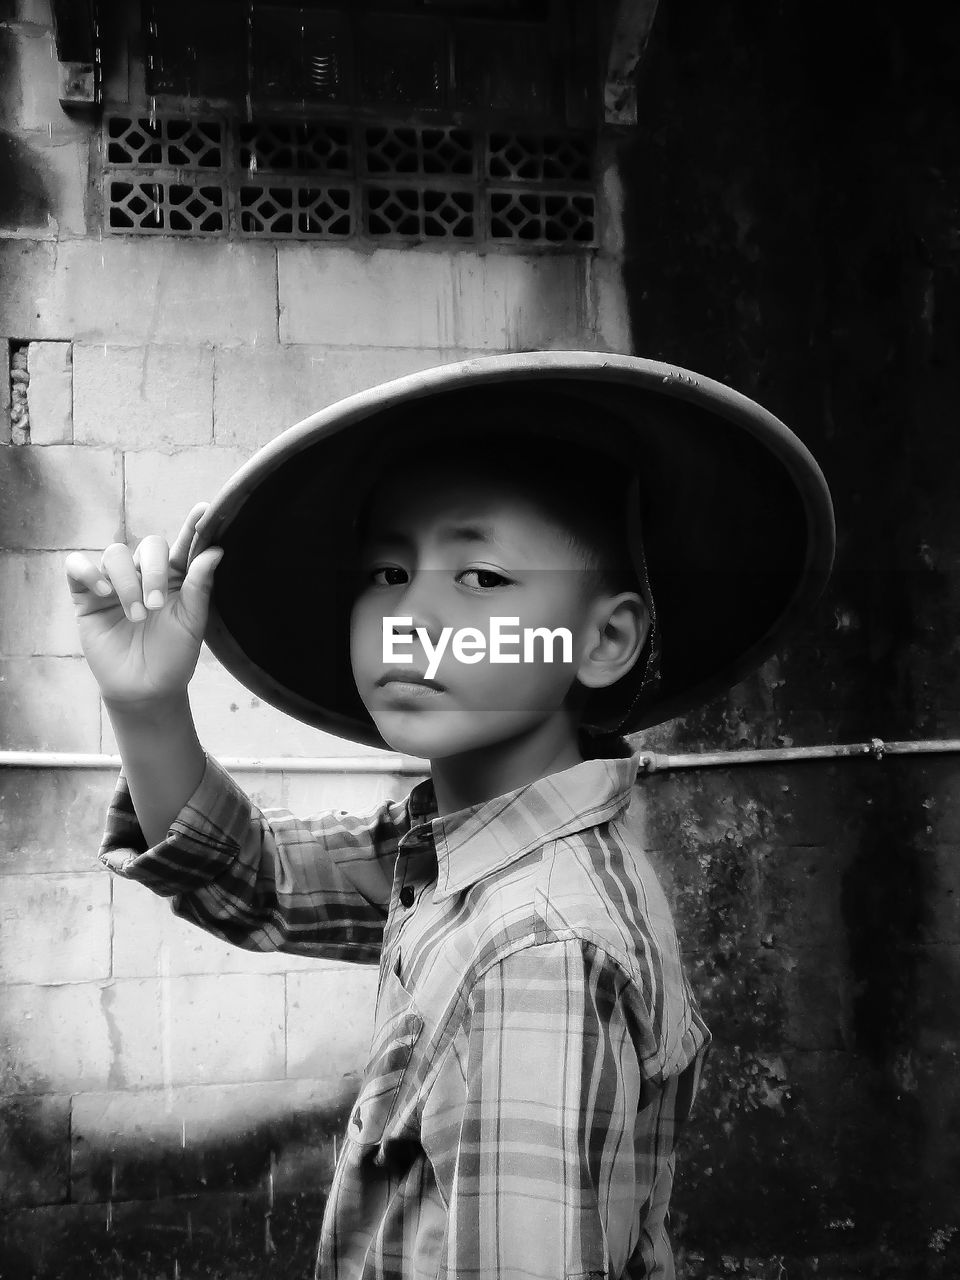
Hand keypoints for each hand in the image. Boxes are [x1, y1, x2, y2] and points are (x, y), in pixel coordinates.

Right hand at [64, 503, 223, 709]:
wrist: (146, 689)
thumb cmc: (173, 656)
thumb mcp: (192, 622)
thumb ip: (200, 586)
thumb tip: (216, 551)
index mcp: (175, 577)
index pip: (184, 545)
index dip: (193, 526)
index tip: (204, 510)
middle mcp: (144, 573)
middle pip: (148, 545)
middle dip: (153, 571)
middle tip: (155, 605)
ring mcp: (114, 583)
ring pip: (114, 554)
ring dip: (126, 581)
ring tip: (136, 614)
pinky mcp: (86, 596)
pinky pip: (77, 567)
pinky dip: (87, 572)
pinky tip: (102, 591)